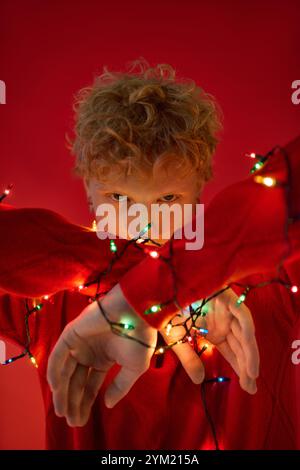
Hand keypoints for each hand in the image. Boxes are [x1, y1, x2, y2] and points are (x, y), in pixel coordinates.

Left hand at [47, 283, 156, 426]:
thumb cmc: (139, 337)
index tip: (81, 421)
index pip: (90, 384)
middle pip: (76, 381)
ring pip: (65, 371)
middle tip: (71, 421)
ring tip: (63, 411)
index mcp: (103, 358)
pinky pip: (58, 355)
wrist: (136, 312)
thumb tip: (107, 404)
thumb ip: (120, 386)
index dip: (86, 402)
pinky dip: (55, 371)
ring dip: (62, 391)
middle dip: (73, 401)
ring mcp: (79, 343)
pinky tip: (56, 389)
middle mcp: (89, 352)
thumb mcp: (134, 368)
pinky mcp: (71, 333)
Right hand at [160, 288, 259, 393]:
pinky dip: (247, 333)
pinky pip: (242, 315)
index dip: (241, 369)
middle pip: (241, 346)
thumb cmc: (165, 311)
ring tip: (251, 376)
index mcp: (214, 330)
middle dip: (247, 366)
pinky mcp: (228, 297)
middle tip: (251, 388)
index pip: (233, 352)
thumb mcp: (177, 340)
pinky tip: (248, 352)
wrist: (158, 289)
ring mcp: (227, 309)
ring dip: (250, 354)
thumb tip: (199, 381)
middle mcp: (223, 321)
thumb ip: (189, 359)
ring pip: (245, 334)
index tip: (248, 389)